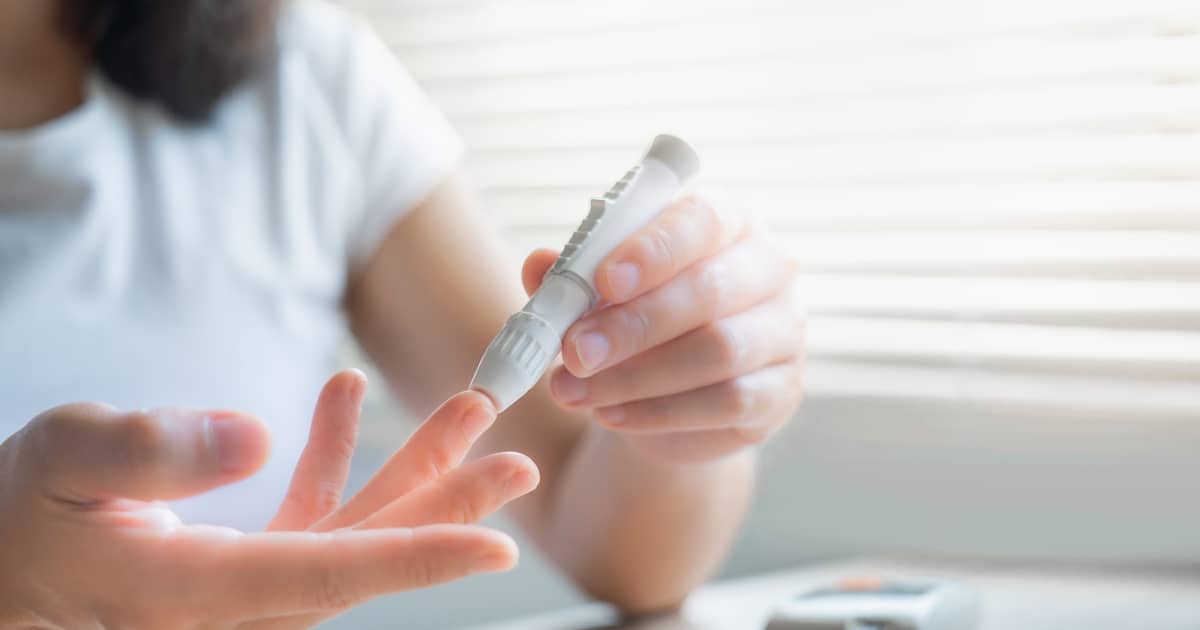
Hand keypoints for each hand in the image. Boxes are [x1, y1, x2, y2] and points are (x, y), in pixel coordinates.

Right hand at [0, 370, 538, 628]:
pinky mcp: (235, 562)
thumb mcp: (62, 462)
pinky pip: (304, 516)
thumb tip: (254, 435)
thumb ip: (150, 451)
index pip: (328, 573)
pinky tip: (342, 398)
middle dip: (446, 506)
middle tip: (514, 465)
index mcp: (195, 590)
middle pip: (364, 555)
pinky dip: (333, 458)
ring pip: (348, 532)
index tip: (496, 543)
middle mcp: (233, 600)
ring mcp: (240, 583)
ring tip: (465, 413)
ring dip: (409, 471)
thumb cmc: (14, 515)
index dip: (419, 556)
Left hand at [525, 195, 803, 463]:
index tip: (603, 281)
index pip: (703, 220)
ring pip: (719, 351)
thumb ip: (572, 276)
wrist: (669, 395)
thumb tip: (539, 265)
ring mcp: (785, 331)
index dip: (653, 250)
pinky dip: (659, 413)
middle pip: (710, 290)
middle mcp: (769, 267)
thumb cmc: (637, 320)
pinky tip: (610, 416)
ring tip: (573, 391)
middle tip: (573, 352)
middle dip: (633, 324)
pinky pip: (728, 402)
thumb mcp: (597, 293)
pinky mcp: (783, 391)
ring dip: (636, 376)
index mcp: (728, 221)